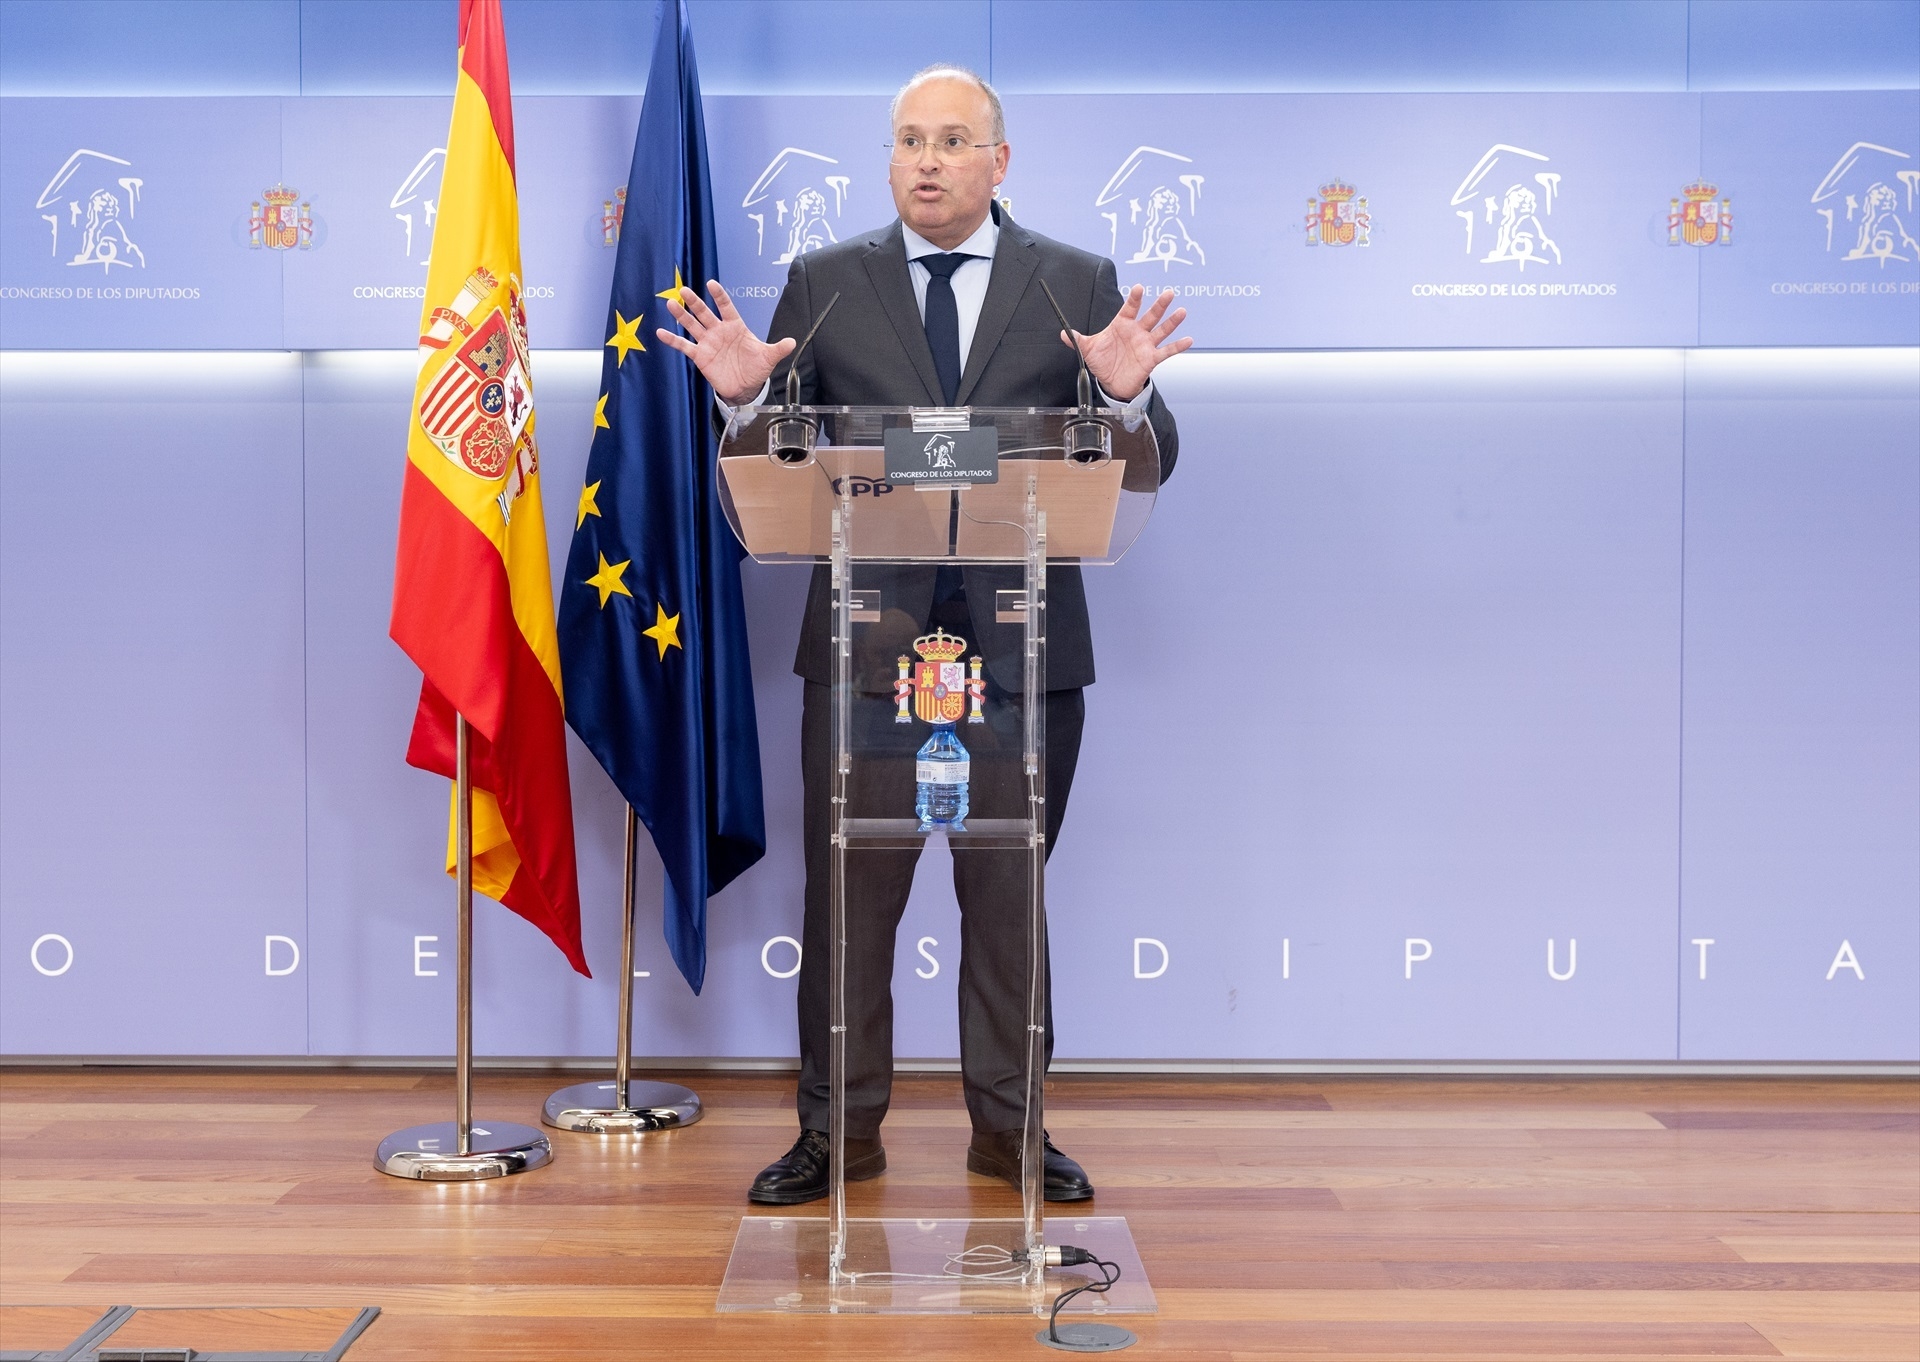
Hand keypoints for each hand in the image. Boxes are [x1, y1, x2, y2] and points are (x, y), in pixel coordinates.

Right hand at [655, 281, 796, 405]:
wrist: (746, 387)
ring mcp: (708, 342)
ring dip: (682, 315)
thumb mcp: (769, 357)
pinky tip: (660, 332)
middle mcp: (719, 331)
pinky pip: (684, 346)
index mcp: (735, 326)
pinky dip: (673, 340)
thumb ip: (778, 348)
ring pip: (692, 325)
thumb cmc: (756, 368)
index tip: (711, 285)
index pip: (726, 307)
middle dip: (695, 302)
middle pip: (705, 313)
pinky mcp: (700, 356)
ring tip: (671, 304)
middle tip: (684, 289)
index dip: (719, 296)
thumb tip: (792, 342)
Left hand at [1064, 285, 1191, 401]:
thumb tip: (1063, 333)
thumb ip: (1077, 340)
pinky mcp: (1152, 358)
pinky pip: (1166, 351)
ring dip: (1172, 322)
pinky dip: (1178, 346)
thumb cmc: (1103, 361)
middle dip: (1159, 305)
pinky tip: (1188, 339)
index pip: (1129, 308)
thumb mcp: (1088, 349)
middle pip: (1150, 315)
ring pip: (1161, 330)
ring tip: (1181, 311)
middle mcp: (1137, 332)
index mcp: (1122, 325)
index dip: (1134, 298)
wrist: (1111, 382)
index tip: (1138, 288)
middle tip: (1168, 293)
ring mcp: (1146, 344)